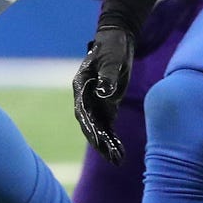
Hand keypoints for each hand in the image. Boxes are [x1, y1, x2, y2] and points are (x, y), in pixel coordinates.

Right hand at [72, 23, 136, 162]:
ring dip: (107, 145)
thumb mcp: (111, 59)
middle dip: (99, 142)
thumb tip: (104, 93)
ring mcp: (95, 103)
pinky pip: (108, 126)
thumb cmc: (111, 47)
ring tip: (117, 161)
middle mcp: (85, 98)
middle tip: (110, 157)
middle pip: (90, 124)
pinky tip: (121, 153)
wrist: (117, 41)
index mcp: (81, 86)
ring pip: (99, 128)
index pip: (83, 112)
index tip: (98, 142)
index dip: (90, 128)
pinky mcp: (107, 105)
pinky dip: (113, 139)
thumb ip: (107, 76)